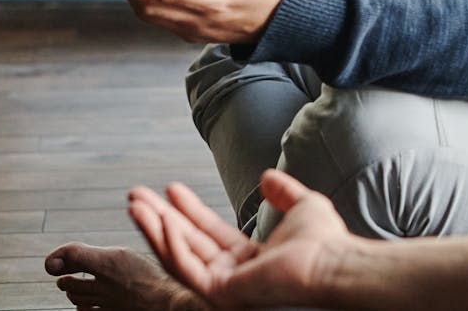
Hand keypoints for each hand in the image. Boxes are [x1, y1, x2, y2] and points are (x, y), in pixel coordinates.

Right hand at [129, 170, 355, 309]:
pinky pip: (186, 268)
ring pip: (178, 255)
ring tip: (135, 205)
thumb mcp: (301, 206)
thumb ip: (282, 192)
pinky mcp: (220, 292)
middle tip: (136, 195)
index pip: (208, 233)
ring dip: (154, 230)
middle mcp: (233, 274)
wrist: (332, 261)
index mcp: (249, 259)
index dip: (188, 210)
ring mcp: (224, 286)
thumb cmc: (325, 241)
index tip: (171, 188)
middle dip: (158, 219)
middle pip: (185, 243)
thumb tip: (267, 176)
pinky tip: (161, 221)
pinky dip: (170, 245)